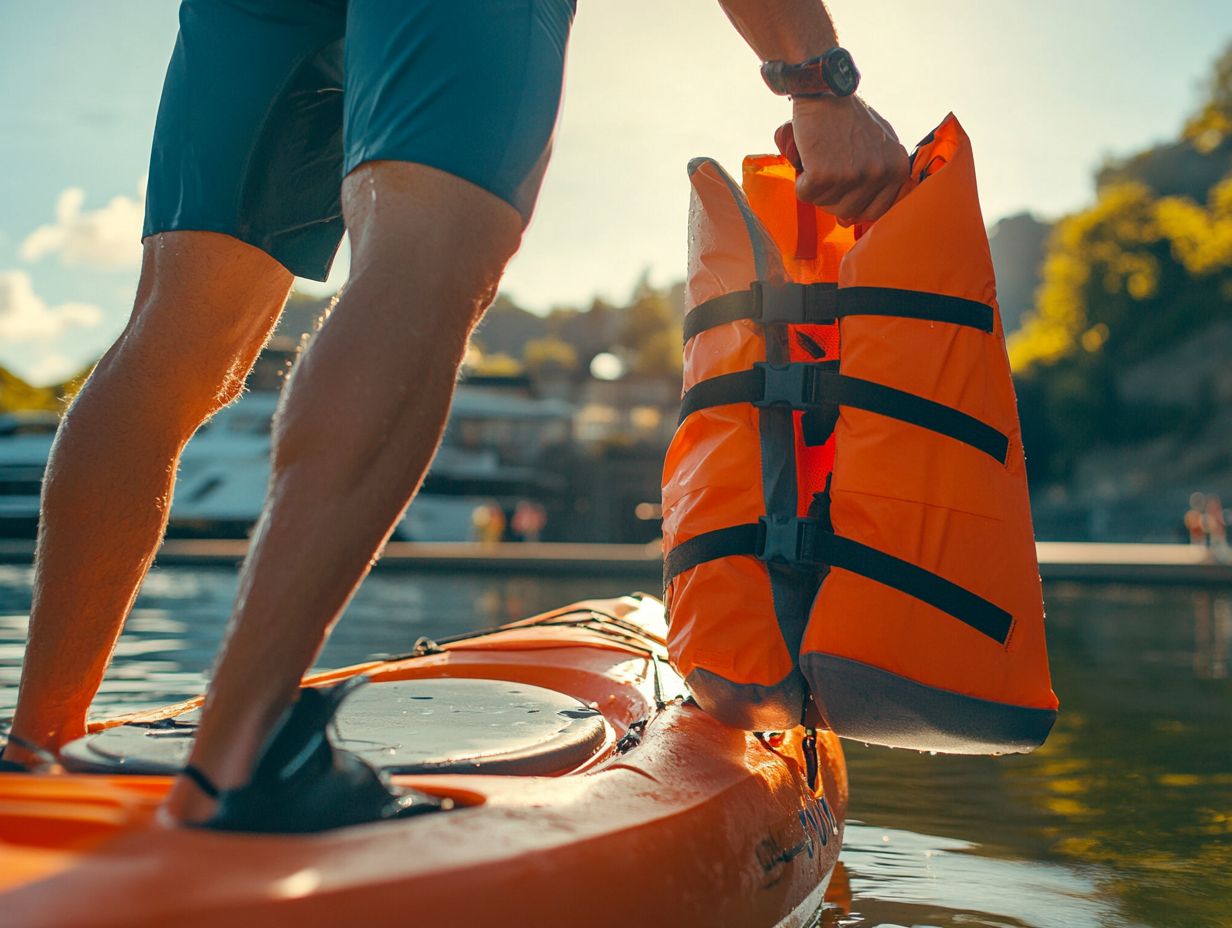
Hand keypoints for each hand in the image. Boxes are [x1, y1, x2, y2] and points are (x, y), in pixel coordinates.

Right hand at [775, 96, 909, 224]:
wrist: (826, 88)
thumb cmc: (848, 117)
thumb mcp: (876, 145)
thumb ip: (872, 181)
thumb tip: (848, 222)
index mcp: (897, 168)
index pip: (875, 211)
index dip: (853, 201)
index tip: (843, 183)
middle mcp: (880, 174)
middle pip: (848, 212)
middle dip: (832, 195)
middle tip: (827, 164)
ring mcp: (855, 175)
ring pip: (824, 204)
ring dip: (815, 186)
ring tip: (819, 156)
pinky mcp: (827, 174)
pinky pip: (806, 194)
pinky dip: (800, 179)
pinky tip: (808, 156)